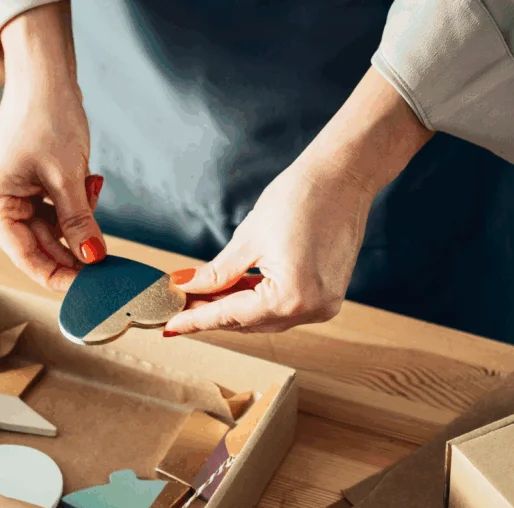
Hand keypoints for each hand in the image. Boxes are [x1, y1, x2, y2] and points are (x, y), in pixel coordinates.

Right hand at [0, 4, 106, 291]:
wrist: (47, 74)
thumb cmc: (47, 118)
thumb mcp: (67, 177)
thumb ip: (79, 221)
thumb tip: (94, 258)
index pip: (25, 255)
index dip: (55, 275)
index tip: (86, 290)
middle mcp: (1, 200)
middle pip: (40, 243)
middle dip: (74, 248)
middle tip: (107, 263)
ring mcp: (16, 190)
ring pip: (53, 225)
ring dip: (80, 219)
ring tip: (95, 194)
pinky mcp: (33, 180)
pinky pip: (57, 206)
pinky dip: (78, 203)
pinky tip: (93, 184)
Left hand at [164, 159, 374, 334]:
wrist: (343, 176)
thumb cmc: (300, 198)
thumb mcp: (249, 239)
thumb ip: (217, 273)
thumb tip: (188, 287)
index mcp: (291, 297)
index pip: (231, 316)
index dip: (196, 320)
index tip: (170, 325)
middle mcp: (311, 309)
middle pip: (249, 322)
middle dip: (213, 313)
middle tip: (180, 306)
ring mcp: (323, 305)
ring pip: (266, 317)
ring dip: (234, 308)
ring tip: (200, 297)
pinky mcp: (328, 294)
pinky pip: (284, 306)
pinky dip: (258, 301)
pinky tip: (233, 291)